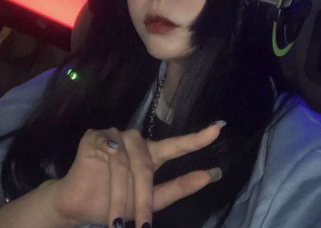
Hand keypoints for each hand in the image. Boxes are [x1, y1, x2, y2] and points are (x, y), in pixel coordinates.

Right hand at [51, 123, 223, 227]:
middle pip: (147, 164)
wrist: (76, 207)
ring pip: (127, 165)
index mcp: (151, 153)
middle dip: (143, 198)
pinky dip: (107, 178)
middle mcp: (135, 141)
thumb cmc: (114, 203)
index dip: (197, 138)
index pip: (176, 145)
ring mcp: (116, 135)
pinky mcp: (96, 136)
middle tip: (143, 225)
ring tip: (117, 222)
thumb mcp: (150, 201)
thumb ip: (179, 187)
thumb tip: (211, 175)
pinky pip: (108, 155)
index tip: (218, 130)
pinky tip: (99, 184)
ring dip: (122, 197)